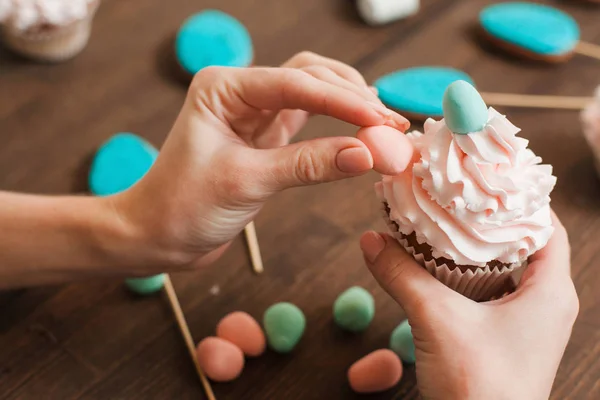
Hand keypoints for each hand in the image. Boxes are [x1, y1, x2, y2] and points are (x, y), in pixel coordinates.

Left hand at [113, 52, 412, 270]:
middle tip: (392, 126)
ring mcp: (254, 113)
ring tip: (384, 126)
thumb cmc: (183, 208)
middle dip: (353, 99)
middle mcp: (240, 91)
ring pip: (312, 92)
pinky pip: (308, 121)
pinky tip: (360, 133)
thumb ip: (309, 165)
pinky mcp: (265, 137)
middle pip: (310, 76)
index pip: (296, 84)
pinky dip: (336, 125)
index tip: (385, 123)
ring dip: (348, 104)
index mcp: (224, 88)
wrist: (156, 237)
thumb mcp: (247, 182)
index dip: (345, 103)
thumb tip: (369, 155)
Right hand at [360, 211, 578, 399]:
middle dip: (487, 216)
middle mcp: (544, 303)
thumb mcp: (437, 321)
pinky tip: (435, 263)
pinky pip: (487, 291)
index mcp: (550, 292)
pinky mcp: (502, 337)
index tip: (483, 174)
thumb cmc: (480, 390)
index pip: (545, 224)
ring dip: (473, 245)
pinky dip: (464, 272)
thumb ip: (402, 275)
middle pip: (521, 242)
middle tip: (454, 190)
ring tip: (440, 217)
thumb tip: (370, 239)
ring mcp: (523, 322)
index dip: (517, 195)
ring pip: (502, 268)